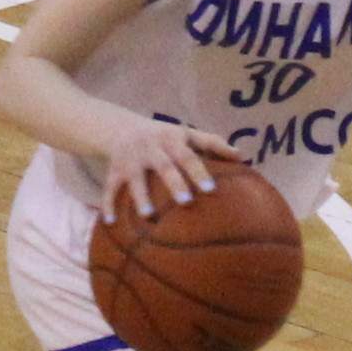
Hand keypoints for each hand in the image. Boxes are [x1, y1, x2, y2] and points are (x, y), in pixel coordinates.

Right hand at [102, 117, 221, 214]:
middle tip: (186, 202)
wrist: (121, 127)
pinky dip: (108, 204)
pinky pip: (110, 188)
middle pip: (164, 166)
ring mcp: (131, 159)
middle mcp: (150, 148)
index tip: (210, 190)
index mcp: (171, 139)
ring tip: (148, 216)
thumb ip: (213, 144)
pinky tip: (110, 223)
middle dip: (174, 183)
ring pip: (135, 179)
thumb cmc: (165, 137)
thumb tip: (243, 156)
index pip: (188, 156)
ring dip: (141, 197)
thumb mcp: (187, 134)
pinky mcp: (114, 171)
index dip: (198, 172)